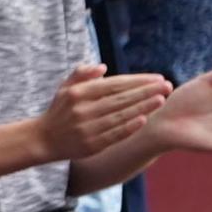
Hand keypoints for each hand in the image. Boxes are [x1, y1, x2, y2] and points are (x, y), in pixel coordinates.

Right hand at [33, 60, 168, 162]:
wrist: (44, 139)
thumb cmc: (59, 111)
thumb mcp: (65, 88)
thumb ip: (81, 74)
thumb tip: (103, 67)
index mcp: (77, 93)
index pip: (114, 84)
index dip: (137, 81)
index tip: (157, 78)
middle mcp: (82, 110)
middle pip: (121, 99)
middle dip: (146, 92)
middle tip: (167, 86)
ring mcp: (87, 128)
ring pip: (121, 116)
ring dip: (144, 107)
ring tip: (161, 100)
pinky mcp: (92, 144)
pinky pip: (115, 134)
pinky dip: (130, 126)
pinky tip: (144, 119)